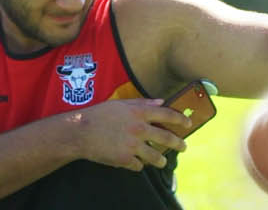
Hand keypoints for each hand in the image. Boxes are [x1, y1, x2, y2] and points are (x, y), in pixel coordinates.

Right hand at [56, 98, 191, 170]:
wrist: (79, 132)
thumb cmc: (98, 115)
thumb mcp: (120, 104)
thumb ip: (142, 103)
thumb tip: (161, 101)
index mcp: (139, 113)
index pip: (167, 115)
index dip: (181, 120)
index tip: (188, 124)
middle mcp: (139, 129)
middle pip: (166, 138)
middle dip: (178, 144)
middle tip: (184, 147)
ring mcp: (132, 145)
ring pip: (155, 157)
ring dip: (160, 160)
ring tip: (162, 162)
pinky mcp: (124, 159)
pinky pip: (138, 166)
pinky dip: (139, 165)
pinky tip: (137, 164)